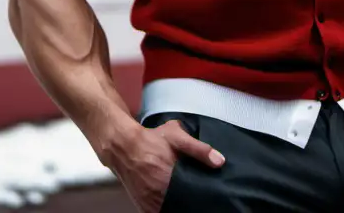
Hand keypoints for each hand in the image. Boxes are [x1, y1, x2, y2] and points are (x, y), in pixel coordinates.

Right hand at [104, 118, 225, 212]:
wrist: (124, 146)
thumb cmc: (150, 140)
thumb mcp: (177, 136)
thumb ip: (199, 149)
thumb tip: (220, 161)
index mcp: (168, 177)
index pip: (191, 195)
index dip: (200, 196)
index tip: (207, 195)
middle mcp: (158, 193)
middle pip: (181, 204)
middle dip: (190, 201)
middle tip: (196, 195)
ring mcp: (149, 201)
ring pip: (170, 209)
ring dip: (178, 205)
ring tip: (186, 199)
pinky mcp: (143, 206)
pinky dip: (166, 209)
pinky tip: (172, 202)